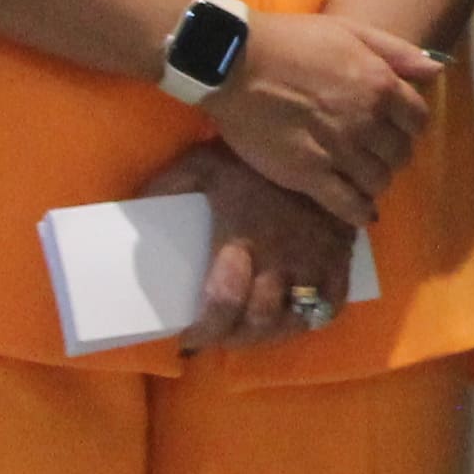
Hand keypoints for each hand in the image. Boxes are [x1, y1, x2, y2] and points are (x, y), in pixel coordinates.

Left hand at [144, 142, 360, 351]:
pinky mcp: (340, 257)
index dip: (205, 331)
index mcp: (242, 240)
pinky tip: (293, 318)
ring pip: (294, 320)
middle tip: (217, 336)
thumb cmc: (253, 155)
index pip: (224, 303)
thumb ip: (167, 185)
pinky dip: (311, 320)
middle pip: (259, 321)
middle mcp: (280, 259)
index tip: (189, 338)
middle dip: (233, 338)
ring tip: (250, 332)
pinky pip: (332, 305)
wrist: (318, 135)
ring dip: (269, 336)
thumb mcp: (201, 162)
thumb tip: (132, 207)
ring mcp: (314, 261)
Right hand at [201, 10, 442, 223]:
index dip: (408, 127)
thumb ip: (396, 51)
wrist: (234, 62)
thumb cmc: (290, 40)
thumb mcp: (349, 29)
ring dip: (374, 181)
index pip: (418, 121)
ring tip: (360, 176)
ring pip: (379, 181)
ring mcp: (338, 150)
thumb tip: (436, 70)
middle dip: (391, 155)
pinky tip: (359, 210)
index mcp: (380, 85)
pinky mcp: (309, 175)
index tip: (394, 129)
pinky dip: (360, 212)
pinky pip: (349, 205)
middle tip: (373, 153)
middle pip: (400, 154)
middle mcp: (366, 121)